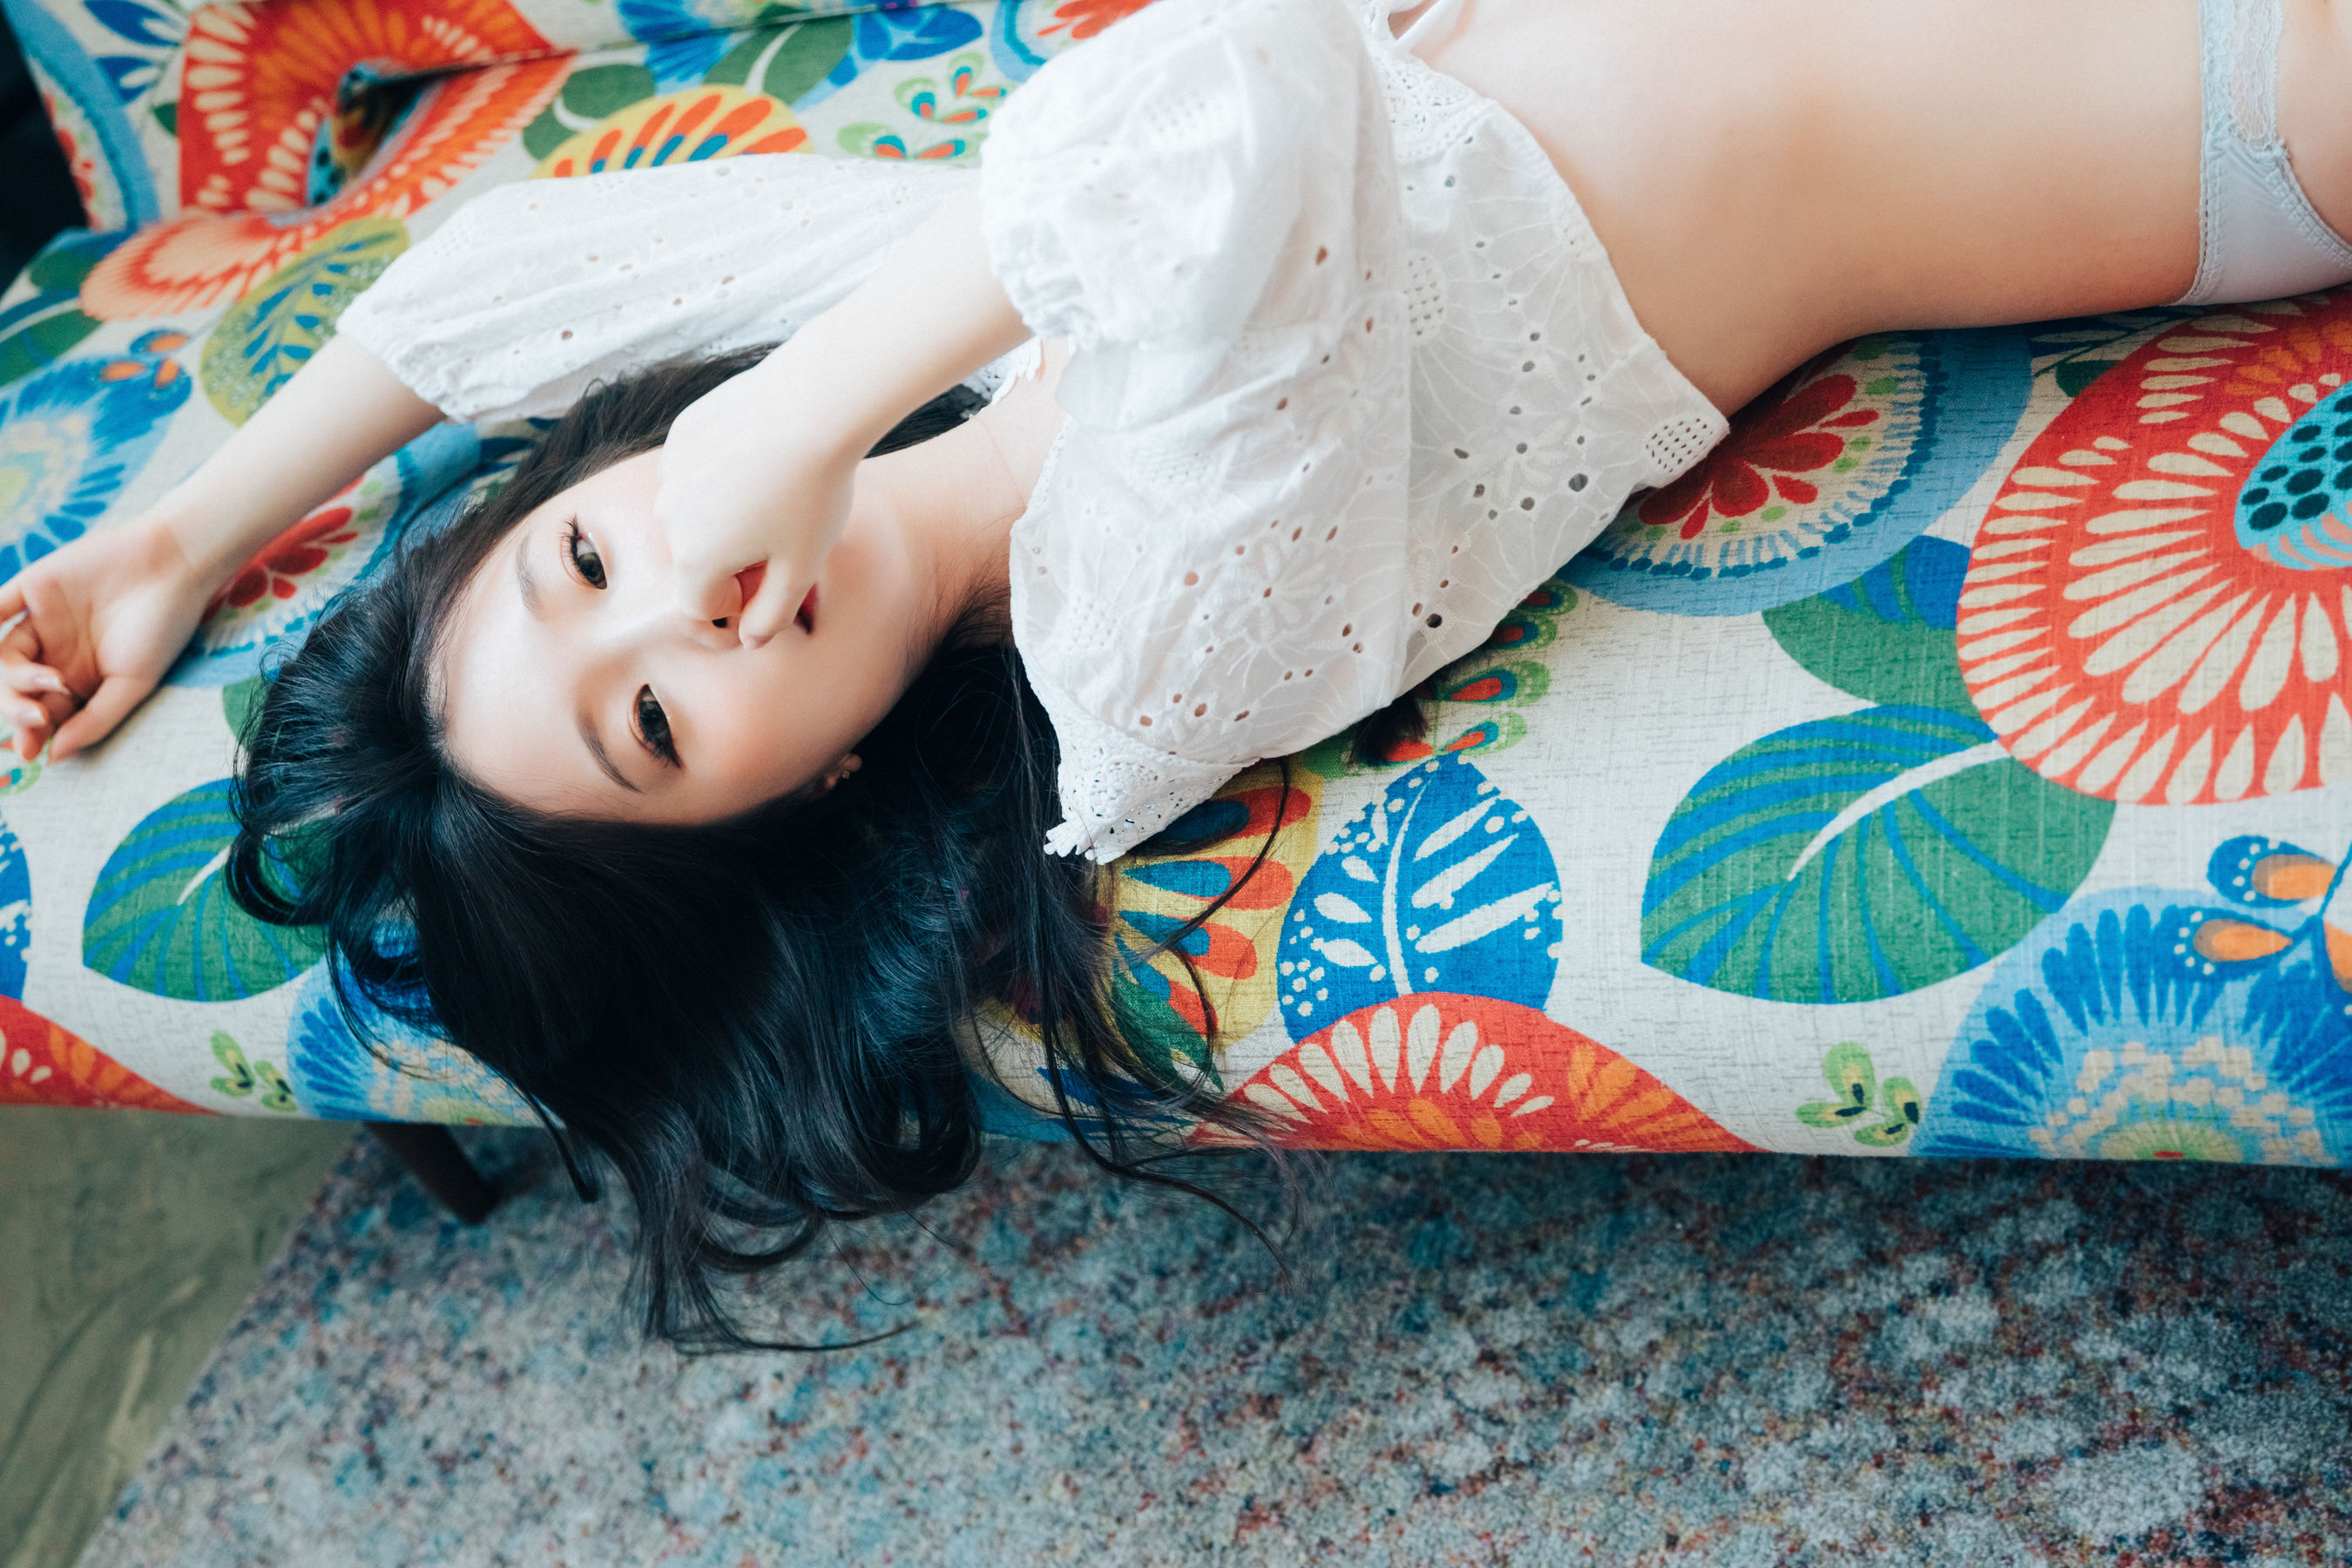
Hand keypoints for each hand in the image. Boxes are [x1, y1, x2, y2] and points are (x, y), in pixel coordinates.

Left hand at [0, 517, 215, 760]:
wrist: (174, 565)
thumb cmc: (163, 628)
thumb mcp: (134, 684)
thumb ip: (94, 720)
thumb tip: (53, 758)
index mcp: (80, 679)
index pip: (43, 712)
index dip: (33, 732)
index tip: (34, 750)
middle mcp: (55, 652)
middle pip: (17, 689)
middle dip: (19, 709)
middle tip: (38, 718)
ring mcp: (41, 620)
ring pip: (4, 656)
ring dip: (13, 677)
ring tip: (47, 682)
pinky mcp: (31, 588)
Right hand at [657, 359, 863, 646]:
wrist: (814, 404)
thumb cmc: (814, 492)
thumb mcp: (802, 567)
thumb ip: (772, 615)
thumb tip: (750, 642)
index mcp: (695, 559)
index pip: (701, 606)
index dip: (739, 600)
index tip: (772, 574)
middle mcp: (668, 516)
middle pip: (694, 559)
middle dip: (729, 559)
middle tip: (780, 534)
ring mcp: (669, 469)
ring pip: (692, 512)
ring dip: (723, 515)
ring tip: (773, 491)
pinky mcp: (682, 430)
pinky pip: (693, 468)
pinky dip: (720, 472)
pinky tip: (761, 456)